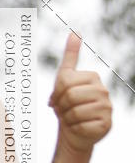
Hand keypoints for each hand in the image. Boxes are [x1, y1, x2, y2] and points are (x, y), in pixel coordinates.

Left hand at [48, 32, 111, 153]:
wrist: (74, 131)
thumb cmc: (67, 104)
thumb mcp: (64, 79)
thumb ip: (70, 56)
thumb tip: (74, 31)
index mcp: (93, 77)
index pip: (64, 81)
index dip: (55, 92)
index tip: (57, 98)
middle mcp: (104, 91)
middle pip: (70, 96)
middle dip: (61, 106)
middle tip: (64, 110)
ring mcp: (108, 108)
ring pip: (75, 112)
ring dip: (67, 118)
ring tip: (72, 118)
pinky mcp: (107, 124)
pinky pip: (81, 126)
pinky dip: (75, 129)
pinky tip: (79, 128)